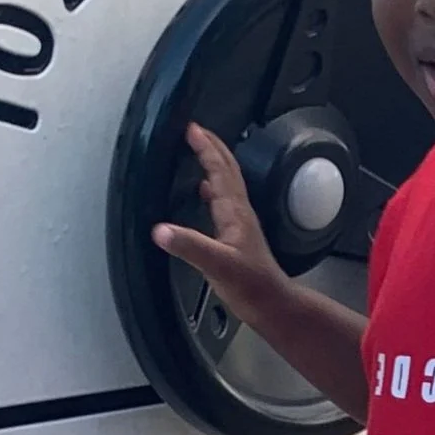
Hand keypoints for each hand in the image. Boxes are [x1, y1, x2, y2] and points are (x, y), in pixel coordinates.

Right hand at [152, 123, 286, 322]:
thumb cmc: (252, 287)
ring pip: (227, 184)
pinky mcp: (237, 237)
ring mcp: (240, 224)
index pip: (220, 171)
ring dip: (214, 165)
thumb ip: (189, 246)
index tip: (193, 129)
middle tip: (196, 131)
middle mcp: (239, 213)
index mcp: (235, 213)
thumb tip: (161, 230)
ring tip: (201, 152)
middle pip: (227, 171)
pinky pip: (223, 204)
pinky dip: (213, 190)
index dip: (206, 149)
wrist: (273, 305)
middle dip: (212, 147)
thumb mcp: (217, 265)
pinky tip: (205, 194)